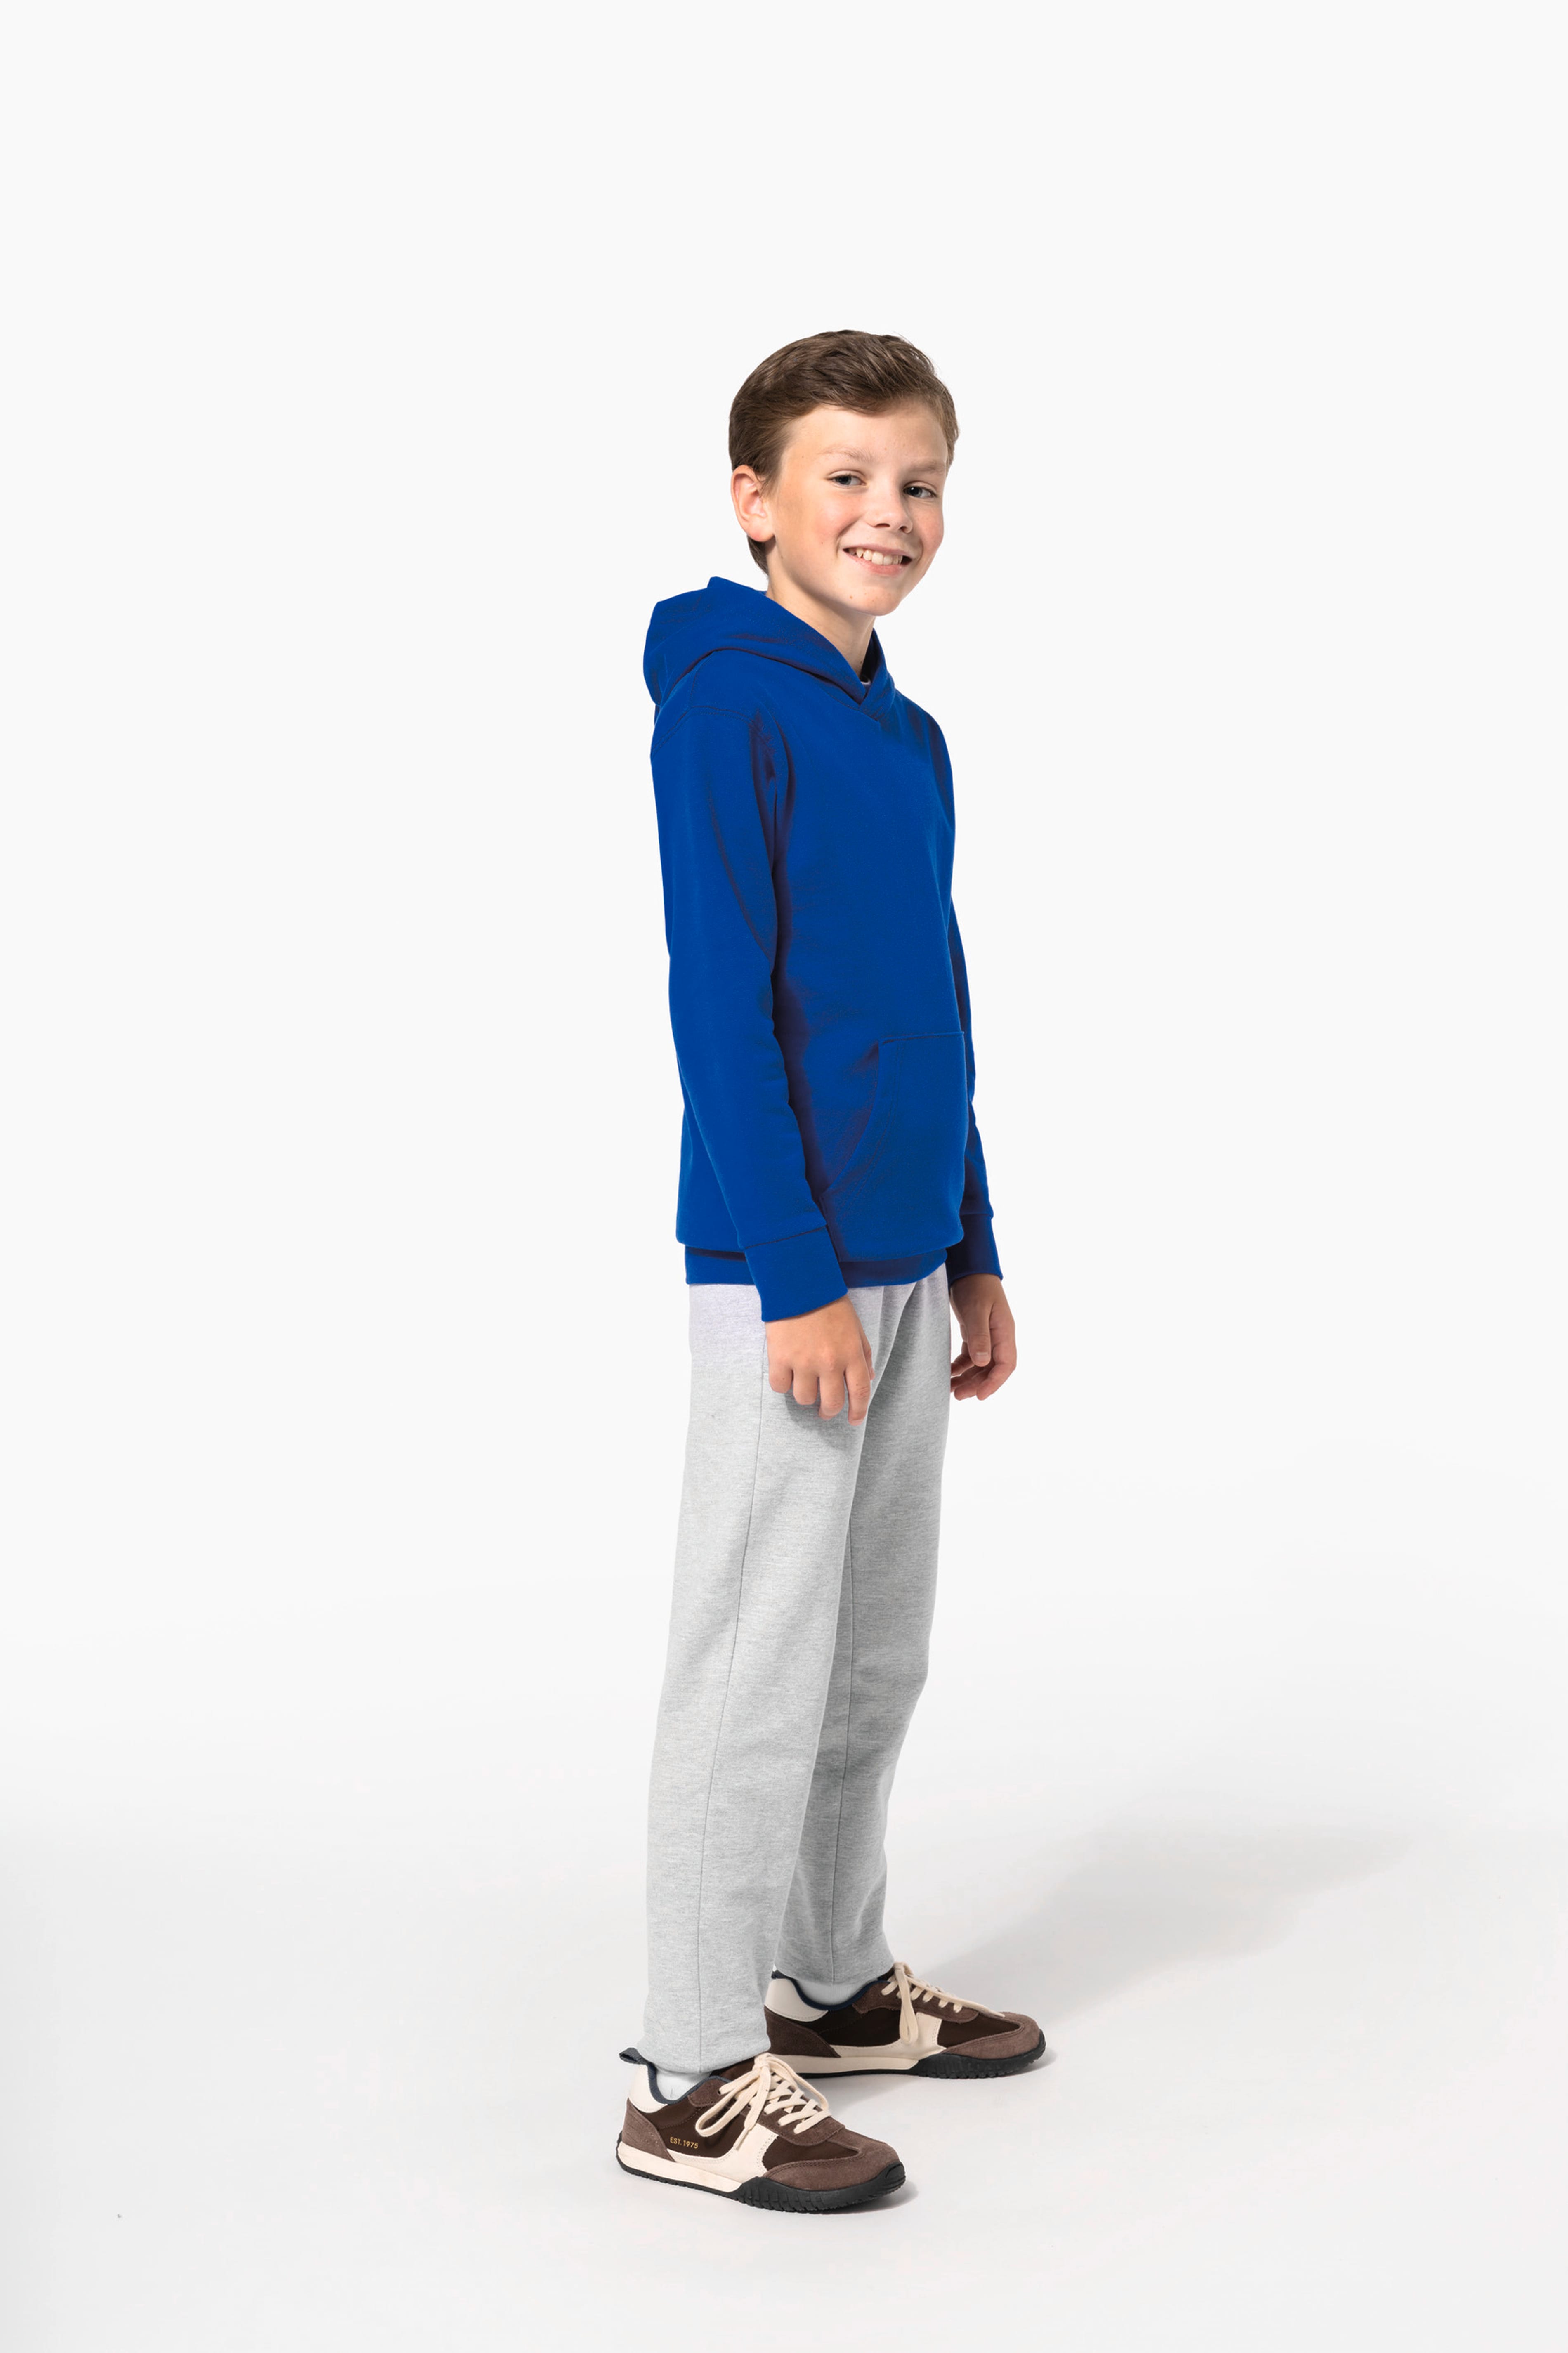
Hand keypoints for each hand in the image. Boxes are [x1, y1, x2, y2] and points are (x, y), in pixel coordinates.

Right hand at [766, 1295, 874, 1423]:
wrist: (799, 1283)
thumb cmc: (829, 1303)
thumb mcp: (855, 1327)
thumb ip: (863, 1355)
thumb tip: (866, 1379)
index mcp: (851, 1354)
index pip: (859, 1393)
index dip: (858, 1412)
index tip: (854, 1420)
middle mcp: (829, 1363)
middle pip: (831, 1403)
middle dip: (828, 1411)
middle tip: (824, 1409)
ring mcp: (803, 1362)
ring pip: (804, 1398)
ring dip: (805, 1395)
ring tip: (804, 1383)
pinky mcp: (780, 1358)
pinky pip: (780, 1386)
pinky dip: (783, 1384)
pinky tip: (786, 1373)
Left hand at [949, 1274, 1016, 1401]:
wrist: (969, 1268)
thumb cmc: (975, 1286)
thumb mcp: (976, 1311)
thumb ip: (979, 1336)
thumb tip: (983, 1363)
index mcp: (1005, 1332)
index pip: (1006, 1365)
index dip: (994, 1383)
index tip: (979, 1395)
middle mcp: (999, 1337)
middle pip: (992, 1369)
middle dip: (977, 1384)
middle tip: (959, 1396)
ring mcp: (987, 1336)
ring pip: (981, 1365)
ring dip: (968, 1379)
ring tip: (952, 1390)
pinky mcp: (975, 1333)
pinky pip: (970, 1357)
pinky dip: (960, 1367)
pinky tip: (949, 1374)